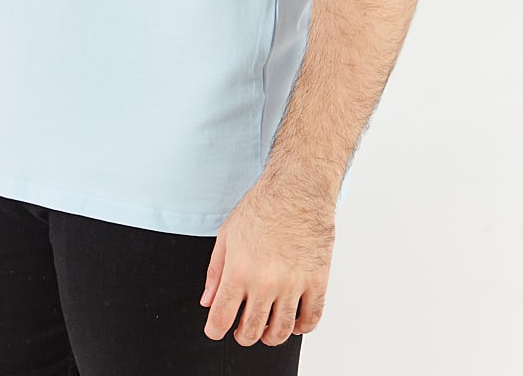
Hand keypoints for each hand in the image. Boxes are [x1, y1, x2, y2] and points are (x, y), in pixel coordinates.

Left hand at [200, 178, 334, 346]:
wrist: (298, 188)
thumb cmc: (262, 206)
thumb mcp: (227, 235)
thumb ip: (215, 271)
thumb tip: (207, 301)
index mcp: (239, 271)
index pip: (221, 317)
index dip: (215, 330)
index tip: (215, 329)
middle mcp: (265, 282)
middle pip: (251, 331)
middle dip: (242, 336)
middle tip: (241, 330)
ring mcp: (293, 284)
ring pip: (281, 331)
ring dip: (270, 336)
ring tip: (266, 328)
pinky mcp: (317, 281)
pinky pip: (311, 319)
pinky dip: (301, 327)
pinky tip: (294, 321)